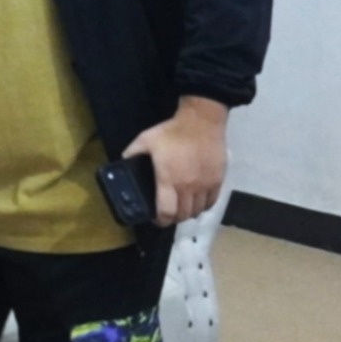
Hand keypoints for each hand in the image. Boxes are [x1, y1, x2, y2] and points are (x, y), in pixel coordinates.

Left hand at [123, 98, 228, 224]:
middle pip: (182, 215)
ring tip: (182, 207)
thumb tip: (122, 161)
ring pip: (197, 211)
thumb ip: (132, 152)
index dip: (160, 220)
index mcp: (169, 180)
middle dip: (173, 218)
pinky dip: (203, 206)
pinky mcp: (217, 180)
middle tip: (168, 212)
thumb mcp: (145, 139)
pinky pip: (211, 202)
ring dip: (188, 213)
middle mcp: (188, 187)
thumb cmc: (173, 131)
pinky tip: (197, 201)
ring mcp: (205, 185)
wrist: (202, 121)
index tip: (156, 218)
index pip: (166, 212)